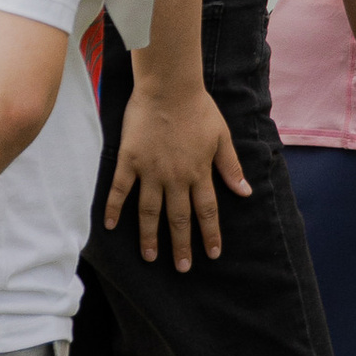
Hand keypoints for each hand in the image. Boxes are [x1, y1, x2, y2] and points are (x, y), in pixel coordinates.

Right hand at [103, 78, 251, 269]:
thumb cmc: (198, 109)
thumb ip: (231, 167)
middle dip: (181, 245)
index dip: (210, 234)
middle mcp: (175, 177)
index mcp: (199, 172)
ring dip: (150, 236)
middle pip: (179, 218)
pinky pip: (120, 190)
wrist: (169, 87)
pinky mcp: (130, 160)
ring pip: (149, 211)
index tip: (212, 254)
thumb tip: (245, 192)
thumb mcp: (222, 137)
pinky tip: (110, 226)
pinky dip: (114, 209)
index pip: (207, 211)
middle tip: (182, 268)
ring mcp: (150, 171)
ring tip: (150, 256)